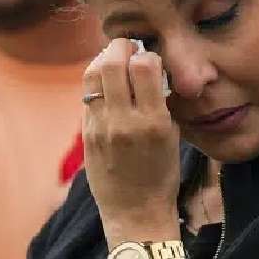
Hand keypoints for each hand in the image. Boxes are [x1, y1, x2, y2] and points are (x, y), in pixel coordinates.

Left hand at [82, 38, 181, 246]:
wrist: (135, 211)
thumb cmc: (161, 174)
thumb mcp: (172, 135)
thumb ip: (159, 101)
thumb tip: (148, 66)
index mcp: (153, 122)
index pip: (144, 65)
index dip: (147, 54)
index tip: (150, 57)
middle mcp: (124, 121)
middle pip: (112, 63)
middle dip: (121, 46)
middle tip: (128, 46)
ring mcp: (100, 127)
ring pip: (93, 75)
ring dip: (104, 59)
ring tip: (114, 60)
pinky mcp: (86, 133)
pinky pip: (88, 95)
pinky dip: (96, 83)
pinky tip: (106, 84)